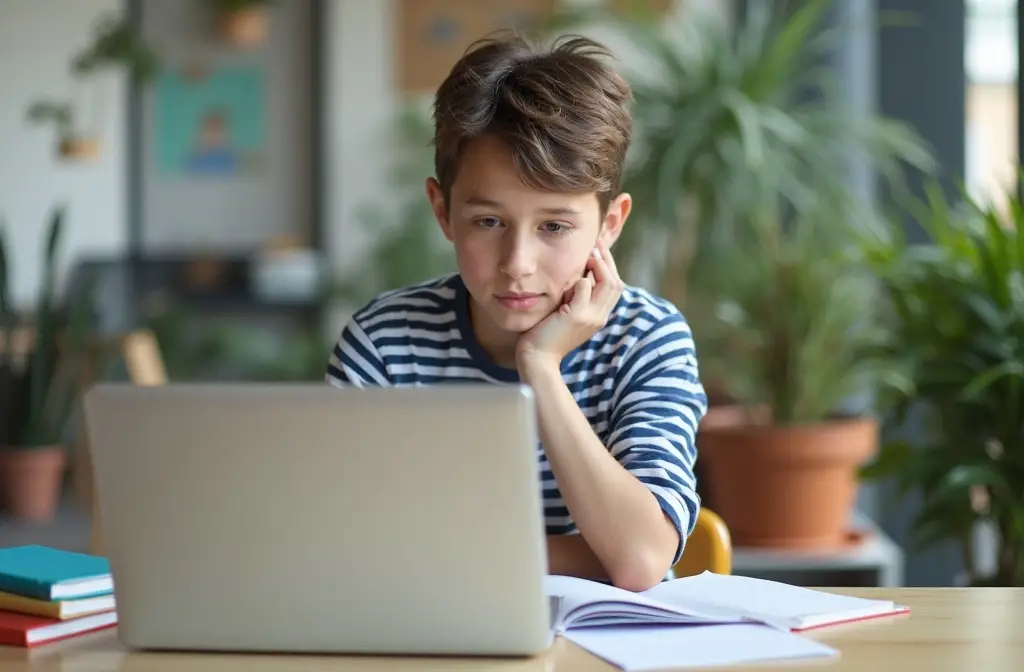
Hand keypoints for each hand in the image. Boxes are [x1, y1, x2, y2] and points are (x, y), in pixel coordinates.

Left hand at [516, 239, 623, 374]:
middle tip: (596, 244)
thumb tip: (578, 276)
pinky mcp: (576, 316)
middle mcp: (599, 317)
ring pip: (609, 283)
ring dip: (600, 264)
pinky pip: (585, 288)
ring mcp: (590, 317)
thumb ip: (574, 297)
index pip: (615, 287)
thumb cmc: (545, 335)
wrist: (537, 357)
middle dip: (608, 260)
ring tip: (590, 252)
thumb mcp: (566, 313)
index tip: (598, 250)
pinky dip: (581, 277)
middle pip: (616, 283)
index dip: (609, 267)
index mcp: (598, 316)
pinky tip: (572, 274)